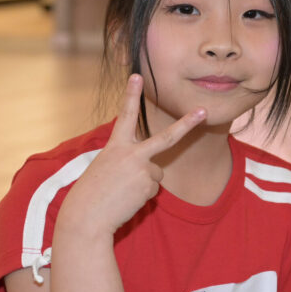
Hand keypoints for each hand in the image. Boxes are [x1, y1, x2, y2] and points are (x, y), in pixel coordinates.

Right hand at [61, 74, 206, 234]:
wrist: (87, 216)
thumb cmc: (92, 193)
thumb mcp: (105, 167)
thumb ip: (128, 161)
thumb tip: (151, 174)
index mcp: (115, 146)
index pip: (125, 116)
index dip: (131, 95)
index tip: (137, 76)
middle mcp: (131, 153)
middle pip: (166, 137)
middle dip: (187, 124)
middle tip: (203, 111)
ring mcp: (142, 169)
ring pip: (156, 174)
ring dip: (143, 183)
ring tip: (122, 191)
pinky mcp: (148, 185)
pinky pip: (153, 189)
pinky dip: (142, 196)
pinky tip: (126, 199)